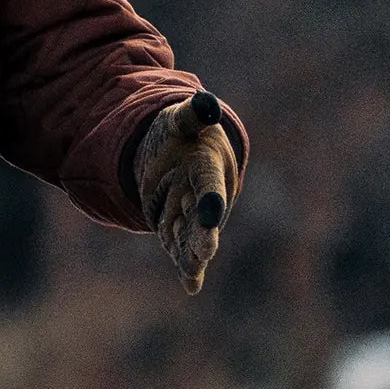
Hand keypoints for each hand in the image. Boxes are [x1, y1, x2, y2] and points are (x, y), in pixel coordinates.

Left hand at [134, 87, 243, 293]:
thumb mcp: (183, 120)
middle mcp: (204, 198)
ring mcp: (192, 215)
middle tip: (204, 250)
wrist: (181, 155)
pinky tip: (192, 286)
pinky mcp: (178, 228)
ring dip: (191, 255)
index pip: (209, 186)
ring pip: (191, 238)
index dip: (210, 199)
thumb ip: (194, 113)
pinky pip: (182, 249)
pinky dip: (188, 267)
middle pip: (202, 219)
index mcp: (208, 170)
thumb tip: (205, 102)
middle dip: (202, 234)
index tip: (211, 210)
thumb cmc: (183, 133)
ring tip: (191, 270)